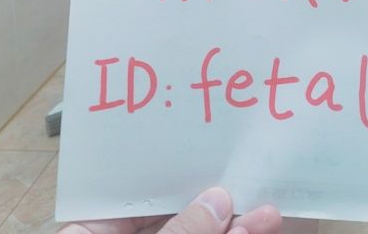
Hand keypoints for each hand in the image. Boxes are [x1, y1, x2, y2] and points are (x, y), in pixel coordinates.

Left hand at [59, 185, 281, 233]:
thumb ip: (179, 233)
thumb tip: (219, 201)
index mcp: (95, 230)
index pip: (134, 188)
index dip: (173, 168)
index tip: (210, 143)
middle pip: (177, 213)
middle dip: (220, 201)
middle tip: (255, 179)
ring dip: (239, 227)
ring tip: (272, 212)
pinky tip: (260, 228)